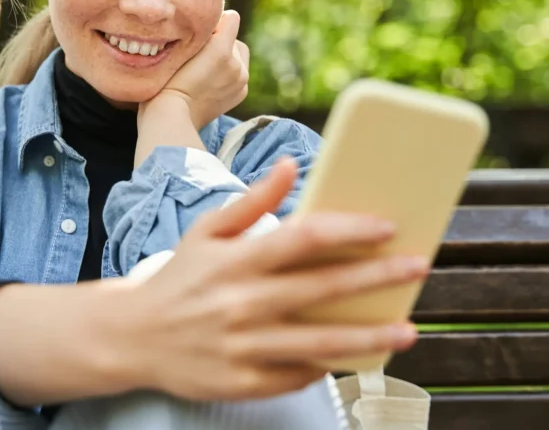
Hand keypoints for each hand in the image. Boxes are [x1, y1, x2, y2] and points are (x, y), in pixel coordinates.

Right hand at [120, 158, 427, 401]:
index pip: (303, 239)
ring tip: (407, 330)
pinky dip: (328, 366)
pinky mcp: (242, 383)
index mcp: (235, 260)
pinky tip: (357, 356)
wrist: (131, 336)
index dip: (349, 231)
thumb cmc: (179, 277)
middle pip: (322, 289)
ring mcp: (243, 347)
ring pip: (320, 343)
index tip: (387, 227)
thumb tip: (289, 165)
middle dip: (376, 277)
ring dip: (369, 337)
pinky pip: (296, 376)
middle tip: (417, 267)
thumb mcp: (206, 232)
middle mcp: (241, 303)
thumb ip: (252, 201)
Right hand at [142, 10, 248, 128]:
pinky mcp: (241, 92)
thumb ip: (200, 30)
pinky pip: (239, 71)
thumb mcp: (176, 48)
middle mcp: (236, 63)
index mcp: (220, 50)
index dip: (213, 23)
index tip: (198, 32)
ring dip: (225, 55)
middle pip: (234, 38)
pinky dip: (228, 71)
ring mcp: (241, 79)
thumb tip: (213, 21)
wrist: (172, 117)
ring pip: (238, 54)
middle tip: (198, 52)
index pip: (231, 18)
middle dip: (221, 41)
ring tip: (203, 66)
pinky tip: (209, 79)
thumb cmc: (165, 81)